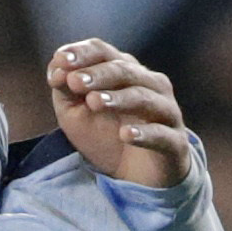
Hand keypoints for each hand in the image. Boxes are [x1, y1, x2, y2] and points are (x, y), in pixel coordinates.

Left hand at [47, 39, 191, 187]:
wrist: (135, 177)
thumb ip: (66, 90)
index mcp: (125, 73)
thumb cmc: (106, 137)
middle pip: (125, 71)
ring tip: (93, 102)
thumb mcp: (76, 114)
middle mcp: (150, 85)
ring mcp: (166, 112)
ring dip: (118, 98)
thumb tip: (56, 68)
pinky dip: (144, 133)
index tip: (61, 60)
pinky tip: (125, 135)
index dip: (83, 54)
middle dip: (98, 75)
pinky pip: (162, 135)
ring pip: (144, 97)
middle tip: (75, 82)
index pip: (104, 53)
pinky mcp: (175, 143)